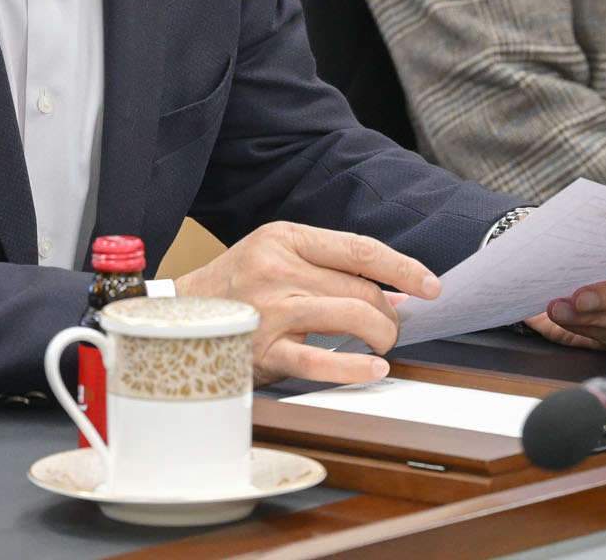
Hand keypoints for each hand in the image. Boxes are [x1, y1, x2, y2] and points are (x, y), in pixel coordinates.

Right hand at [172, 221, 439, 385]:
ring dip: (380, 336)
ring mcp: (270, 309)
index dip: (403, 268)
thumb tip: (390, 289)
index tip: (430, 285)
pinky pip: (321, 361)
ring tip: (381, 346)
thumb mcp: (274, 256)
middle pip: (360, 288)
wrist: (175, 316)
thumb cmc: (234, 288)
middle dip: (390, 312)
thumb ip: (326, 267)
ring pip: (351, 317)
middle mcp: (277, 268)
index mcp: (283, 237)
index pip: (359, 248)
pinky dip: (354, 367)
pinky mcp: (263, 349)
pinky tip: (372, 369)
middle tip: (393, 326)